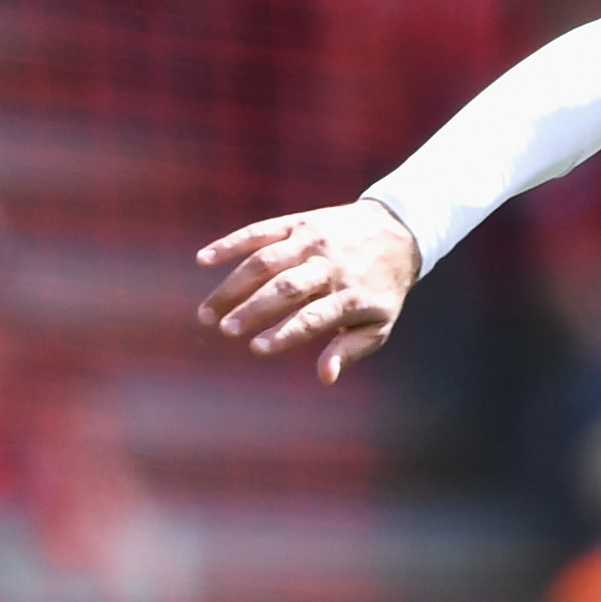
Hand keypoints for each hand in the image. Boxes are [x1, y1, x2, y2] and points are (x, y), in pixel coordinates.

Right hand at [195, 199, 421, 382]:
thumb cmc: (381, 288)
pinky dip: (230, 244)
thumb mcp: (379, 323)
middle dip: (253, 309)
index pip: (314, 317)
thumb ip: (350, 349)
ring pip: (266, 261)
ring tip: (207, 312)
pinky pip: (259, 232)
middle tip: (225, 330)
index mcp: (351, 295)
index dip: (285, 333)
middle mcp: (330, 266)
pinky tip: (203, 260)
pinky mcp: (297, 223)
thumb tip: (325, 377)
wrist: (396, 231)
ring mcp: (311, 242)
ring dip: (233, 285)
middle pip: (286, 287)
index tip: (256, 348)